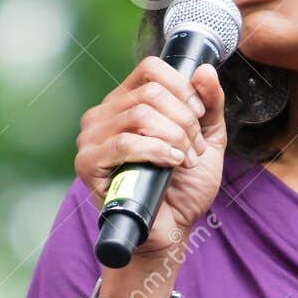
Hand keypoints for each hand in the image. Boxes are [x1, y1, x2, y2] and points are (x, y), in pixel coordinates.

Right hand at [73, 54, 226, 254]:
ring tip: (185, 160)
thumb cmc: (184, 185)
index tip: (198, 115)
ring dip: (174, 138)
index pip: (150, 70)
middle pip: (150, 94)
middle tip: (195, 149)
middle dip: (184, 121)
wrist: (173, 227)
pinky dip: (155, 151)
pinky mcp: (88, 163)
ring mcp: (92, 138)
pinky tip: (171, 163)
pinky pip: (123, 144)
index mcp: (127, 102)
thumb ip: (210, 105)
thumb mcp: (208, 138)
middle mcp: (104, 115)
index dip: (181, 87)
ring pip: (139, 116)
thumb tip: (203, 70)